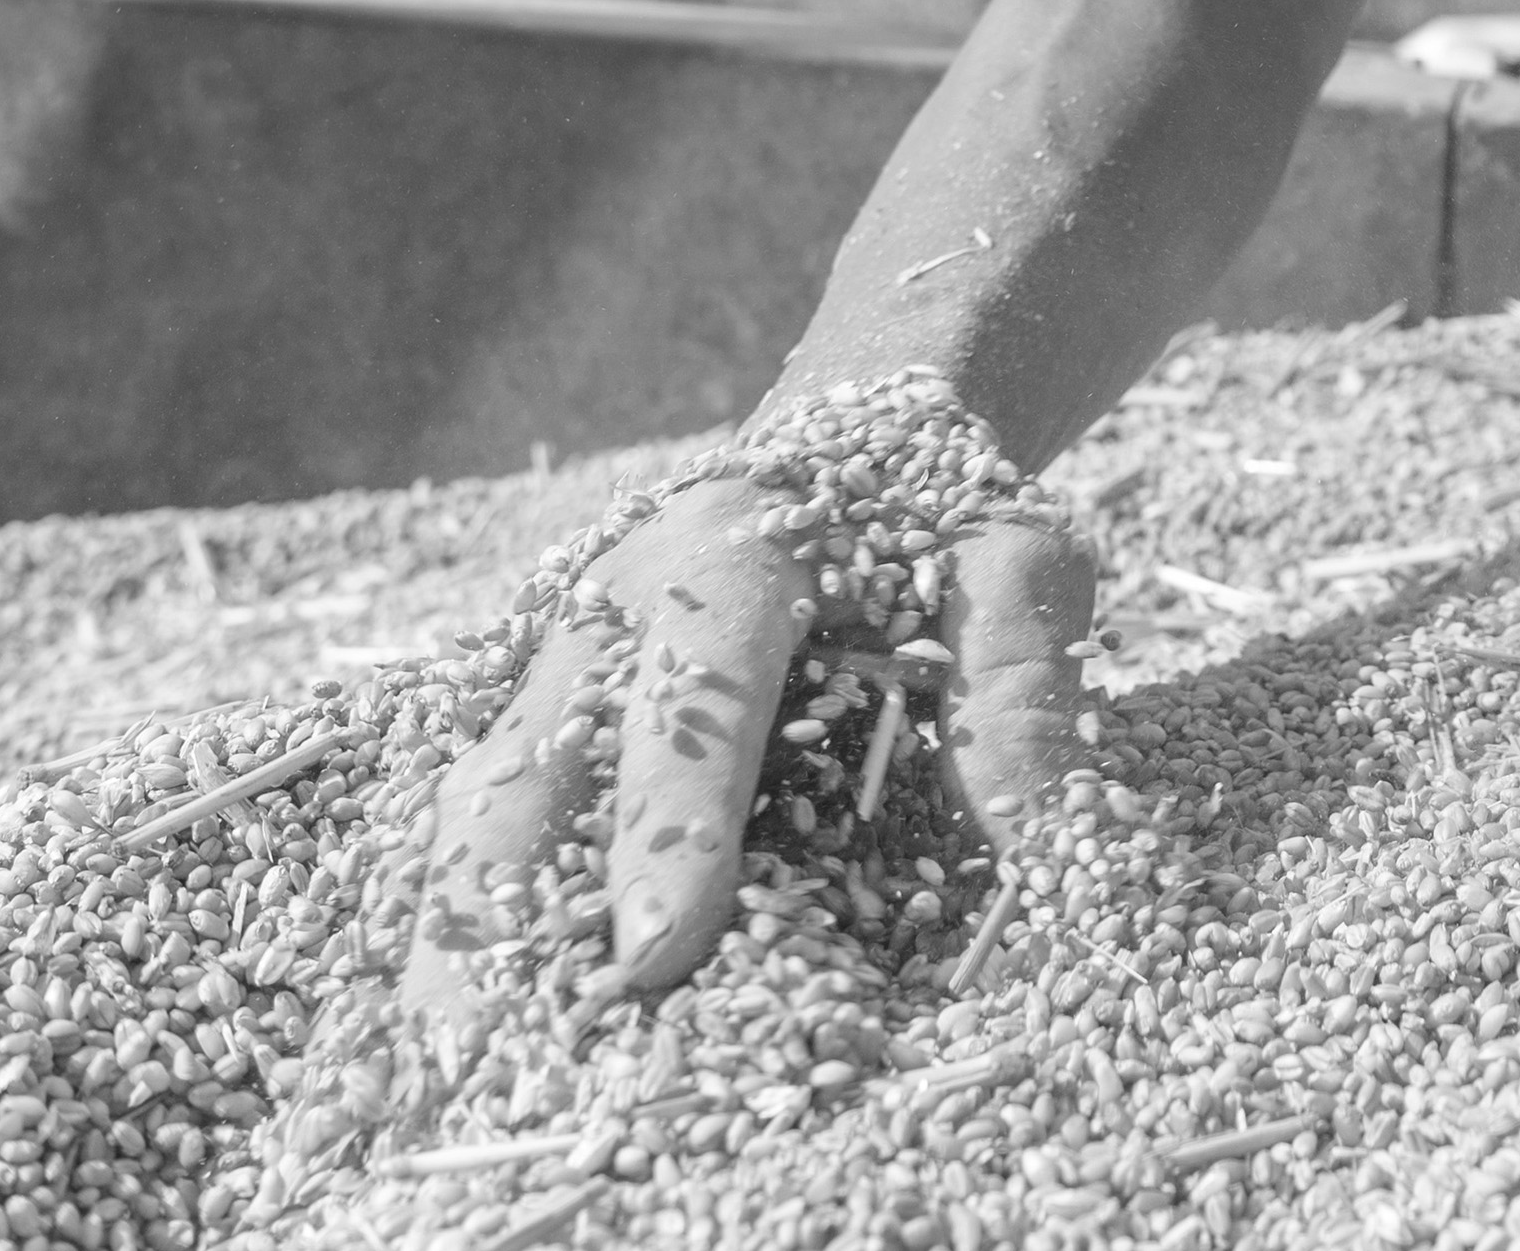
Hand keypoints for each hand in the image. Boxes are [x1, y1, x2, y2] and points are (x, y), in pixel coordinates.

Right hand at [401, 475, 1095, 1024]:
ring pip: (480, 808)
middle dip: (505, 913)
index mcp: (732, 555)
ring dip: (469, 939)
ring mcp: (557, 666)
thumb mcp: (1012, 570)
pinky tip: (483, 1032)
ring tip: (468, 1070)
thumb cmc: (940, 526)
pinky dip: (478, 926)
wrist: (858, 448)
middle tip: (513, 1054)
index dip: (668, 827)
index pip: (689, 699)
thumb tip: (1051, 846)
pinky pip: (487, 831)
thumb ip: (1021, 691)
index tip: (658, 950)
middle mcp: (613, 610)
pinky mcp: (538, 719)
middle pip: (528, 767)